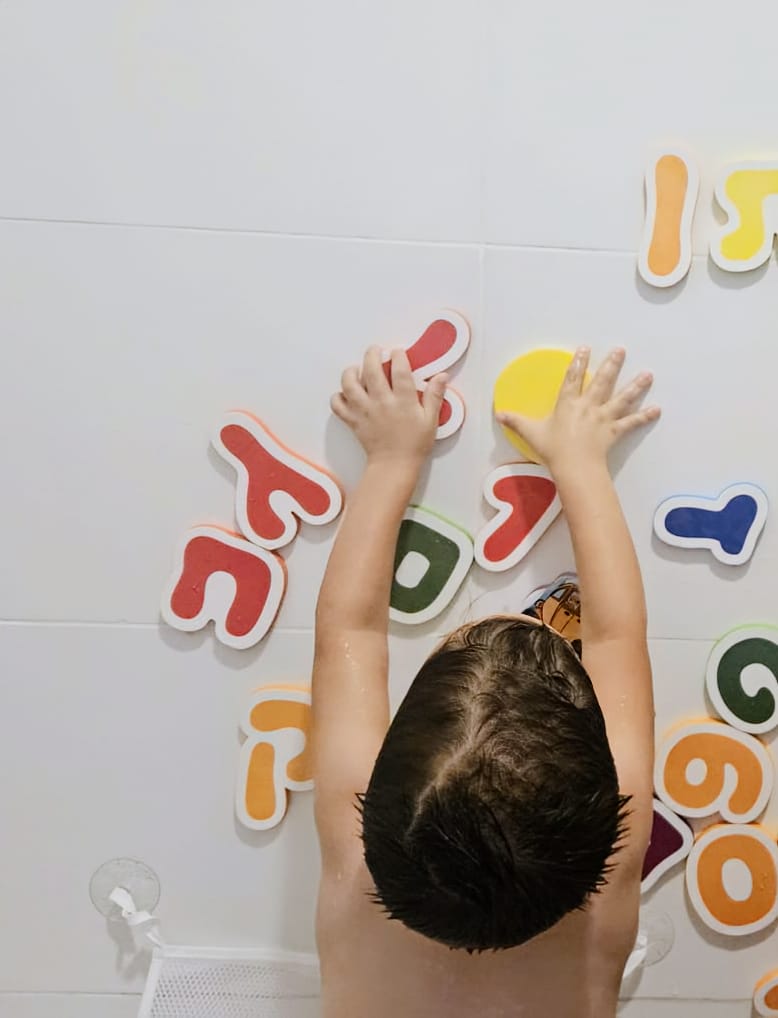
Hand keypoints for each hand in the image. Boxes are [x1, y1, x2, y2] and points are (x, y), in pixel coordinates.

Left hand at [331, 346, 447, 466]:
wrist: (394, 466)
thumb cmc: (414, 445)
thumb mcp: (430, 420)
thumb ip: (434, 396)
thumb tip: (442, 376)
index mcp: (403, 401)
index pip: (400, 370)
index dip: (398, 356)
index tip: (398, 352)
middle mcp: (382, 402)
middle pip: (371, 370)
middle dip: (372, 355)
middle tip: (375, 351)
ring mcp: (364, 411)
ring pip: (349, 384)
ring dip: (351, 372)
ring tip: (356, 369)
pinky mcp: (352, 420)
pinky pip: (338, 405)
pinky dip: (338, 396)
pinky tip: (346, 393)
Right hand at [496, 347, 659, 472]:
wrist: (574, 466)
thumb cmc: (553, 449)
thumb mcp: (531, 433)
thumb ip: (516, 422)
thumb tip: (498, 413)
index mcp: (568, 403)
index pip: (573, 378)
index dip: (578, 362)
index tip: (585, 348)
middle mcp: (588, 406)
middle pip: (602, 381)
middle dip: (612, 364)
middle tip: (621, 350)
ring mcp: (603, 417)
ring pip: (622, 398)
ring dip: (635, 385)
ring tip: (648, 374)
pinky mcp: (614, 431)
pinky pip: (631, 422)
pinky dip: (644, 416)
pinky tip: (656, 409)